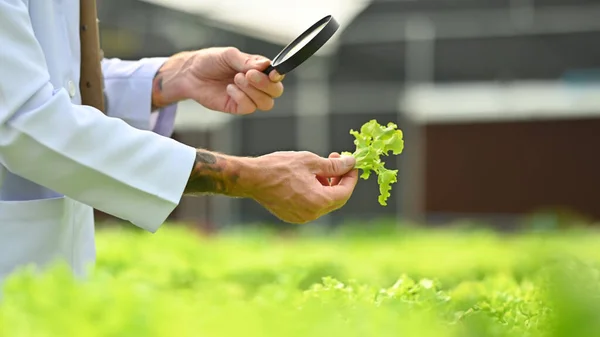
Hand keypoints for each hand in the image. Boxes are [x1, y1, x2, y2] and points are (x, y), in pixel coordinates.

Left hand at [151, 47, 284, 113]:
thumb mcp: (229, 55)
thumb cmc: (210, 61)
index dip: (278, 75)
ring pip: (266, 103)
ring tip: (236, 79)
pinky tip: (229, 89)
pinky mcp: (237, 107)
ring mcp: (248, 97)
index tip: (272, 73)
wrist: (190, 74)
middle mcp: (256, 84)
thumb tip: (266, 65)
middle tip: (249, 75)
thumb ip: (247, 61)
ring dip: (252, 91)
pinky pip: (249, 107)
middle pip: (276, 91)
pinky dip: (241, 97)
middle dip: (265, 84)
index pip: (277, 75)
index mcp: (258, 69)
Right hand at [243, 151, 358, 223]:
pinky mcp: (292, 216)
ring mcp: (301, 217)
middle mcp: (312, 214)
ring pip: (323, 203)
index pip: (345, 192)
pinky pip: (311, 206)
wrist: (252, 178)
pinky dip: (315, 193)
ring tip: (319, 168)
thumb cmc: (280, 167)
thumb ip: (334, 165)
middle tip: (336, 161)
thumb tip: (350, 163)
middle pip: (335, 199)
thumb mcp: (311, 161)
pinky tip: (308, 179)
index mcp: (319, 201)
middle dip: (339, 180)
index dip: (351, 177)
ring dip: (326, 186)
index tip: (350, 164)